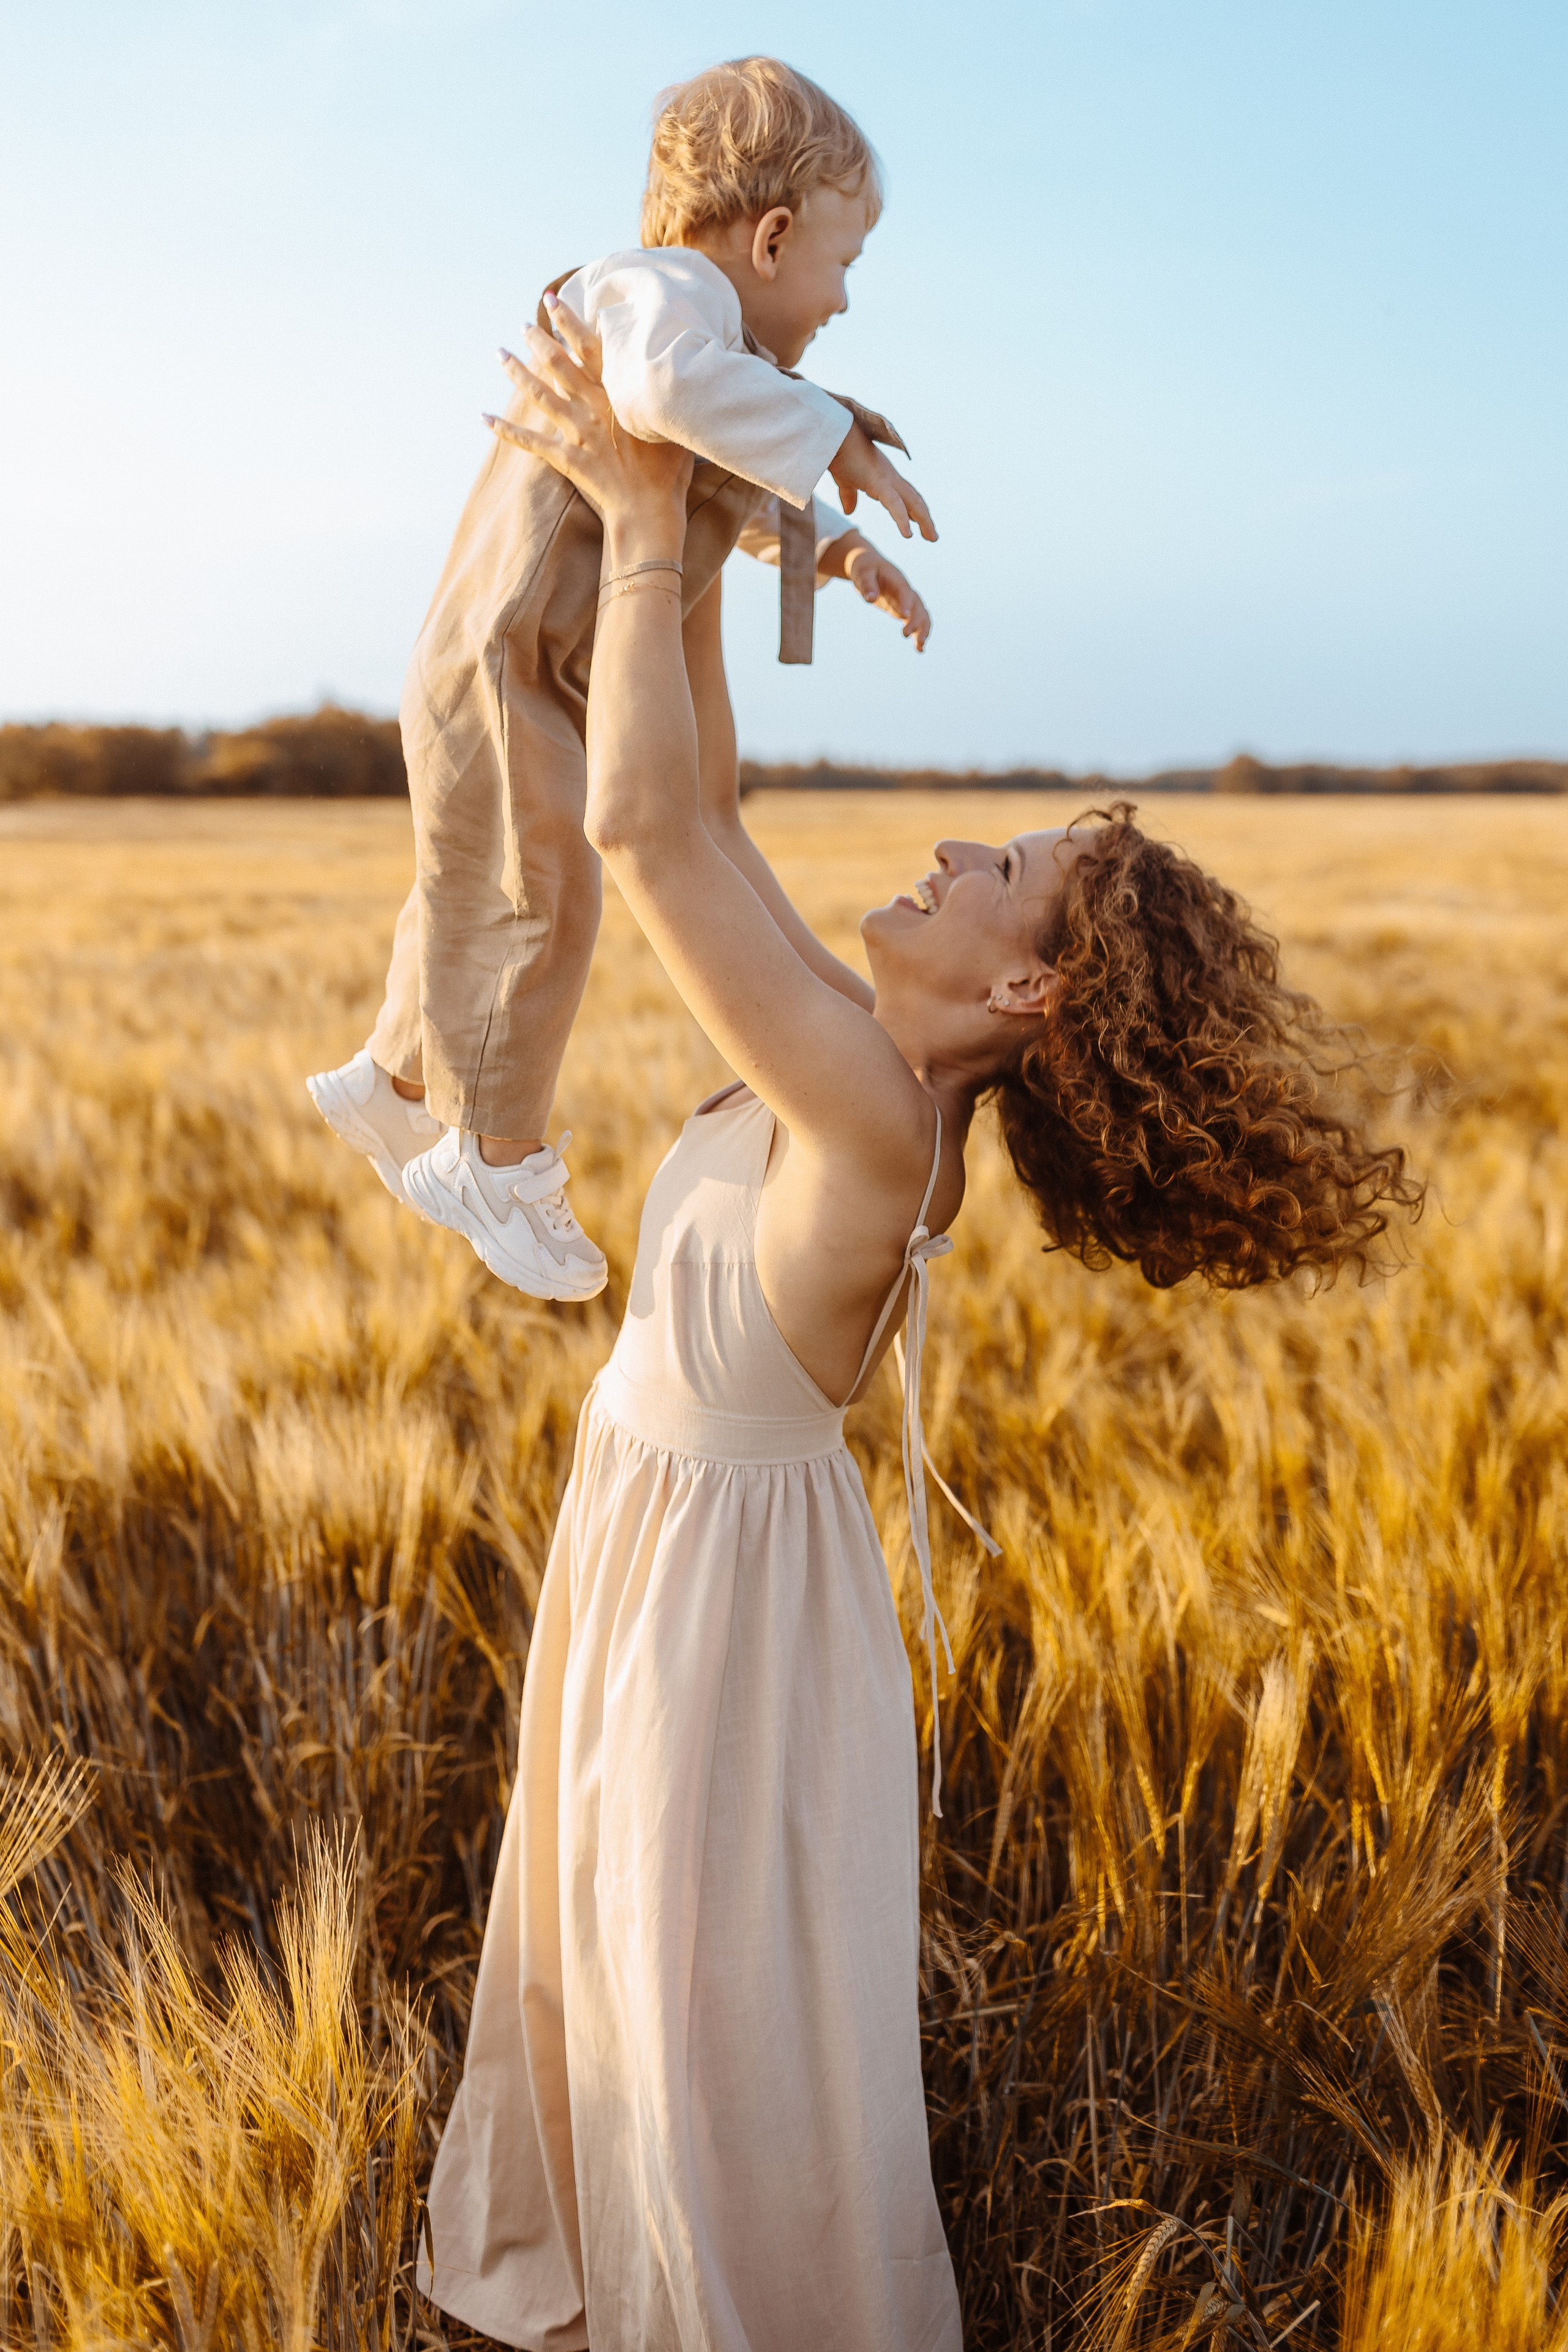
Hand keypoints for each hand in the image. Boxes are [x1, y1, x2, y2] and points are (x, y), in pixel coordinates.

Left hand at [486, 299, 692, 546]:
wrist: (649, 508)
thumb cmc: (669, 468)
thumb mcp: (671, 421)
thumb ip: (659, 393)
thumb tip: (667, 367)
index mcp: (617, 392)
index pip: (588, 347)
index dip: (569, 322)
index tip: (553, 301)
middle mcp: (592, 405)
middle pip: (558, 364)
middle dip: (538, 340)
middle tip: (523, 325)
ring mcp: (576, 431)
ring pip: (539, 394)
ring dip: (517, 372)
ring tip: (500, 354)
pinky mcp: (566, 458)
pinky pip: (529, 441)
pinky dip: (505, 429)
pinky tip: (484, 416)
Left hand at [826, 536, 931, 650]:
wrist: (870, 566)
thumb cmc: (865, 569)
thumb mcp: (862, 574)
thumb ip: (867, 585)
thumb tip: (870, 599)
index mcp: (897, 580)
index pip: (904, 591)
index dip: (906, 603)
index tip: (904, 616)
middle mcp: (906, 591)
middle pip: (917, 606)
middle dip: (915, 621)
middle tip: (905, 634)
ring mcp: (907, 600)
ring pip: (921, 615)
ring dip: (922, 630)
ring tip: (920, 647)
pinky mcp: (904, 609)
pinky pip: (916, 621)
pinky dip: (918, 633)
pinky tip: (919, 649)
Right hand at [827, 421, 937, 543]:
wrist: (834, 436)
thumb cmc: (838, 453)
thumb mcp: (844, 480)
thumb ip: (849, 496)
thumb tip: (850, 511)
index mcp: (883, 477)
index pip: (905, 496)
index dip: (914, 510)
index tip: (920, 524)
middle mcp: (890, 477)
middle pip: (914, 499)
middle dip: (925, 518)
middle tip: (933, 536)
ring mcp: (887, 478)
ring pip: (912, 502)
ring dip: (924, 520)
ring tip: (932, 538)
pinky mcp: (879, 482)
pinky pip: (895, 504)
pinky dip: (903, 519)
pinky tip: (908, 535)